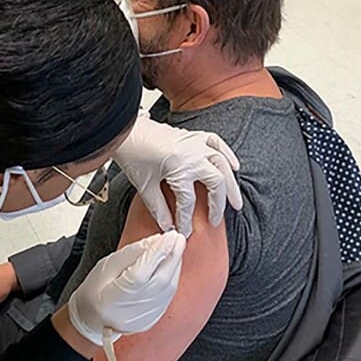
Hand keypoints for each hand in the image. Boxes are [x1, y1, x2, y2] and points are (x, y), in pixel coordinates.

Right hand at [67, 231, 185, 345]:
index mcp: (111, 299)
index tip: (168, 236)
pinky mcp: (152, 320)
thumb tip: (157, 240)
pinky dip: (173, 278)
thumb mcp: (107, 264)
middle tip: (177, 237)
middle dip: (172, 256)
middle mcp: (129, 314)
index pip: (141, 274)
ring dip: (175, 266)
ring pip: (168, 289)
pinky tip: (172, 265)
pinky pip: (168, 297)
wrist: (92, 318)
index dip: (157, 253)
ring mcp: (142, 320)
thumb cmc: (95, 290)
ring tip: (176, 247)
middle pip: (160, 282)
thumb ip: (133, 253)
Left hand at [112, 112, 243, 236]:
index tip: (184, 231)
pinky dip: (228, 155)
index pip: (188, 202)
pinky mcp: (193, 136)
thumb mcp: (144, 185)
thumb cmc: (132, 152)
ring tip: (235, 203)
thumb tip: (168, 227)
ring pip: (222, 165)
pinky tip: (234, 167)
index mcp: (179, 168)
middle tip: (216, 221)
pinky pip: (217, 143)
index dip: (186, 220)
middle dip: (218, 205)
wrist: (125, 129)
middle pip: (216, 183)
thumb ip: (158, 208)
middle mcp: (192, 155)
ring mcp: (195, 143)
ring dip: (231, 184)